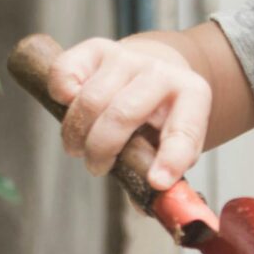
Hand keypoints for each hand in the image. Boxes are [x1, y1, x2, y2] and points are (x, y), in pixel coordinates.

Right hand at [45, 36, 212, 188]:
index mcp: (192, 96)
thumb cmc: (160, 118)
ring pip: (91, 99)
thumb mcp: (173, 144)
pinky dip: (61, 93)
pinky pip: (66, 70)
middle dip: (101, 150)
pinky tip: (67, 106)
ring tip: (78, 148)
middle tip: (96, 167)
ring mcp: (127, 58)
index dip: (170, 159)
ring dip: (77, 133)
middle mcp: (161, 72)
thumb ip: (163, 175)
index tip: (156, 182)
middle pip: (123, 114)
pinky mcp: (96, 49)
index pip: (183, 130)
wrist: (152, 72)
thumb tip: (149, 204)